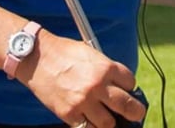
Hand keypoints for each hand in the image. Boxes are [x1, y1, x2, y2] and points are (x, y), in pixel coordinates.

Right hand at [21, 32, 145, 127]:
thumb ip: (105, 69)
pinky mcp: (69, 114)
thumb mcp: (90, 53)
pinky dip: (91, 126)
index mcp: (105, 67)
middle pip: (127, 106)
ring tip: (109, 118)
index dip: (130, 87)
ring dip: (110, 122)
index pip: (130, 83)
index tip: (127, 90)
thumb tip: (119, 85)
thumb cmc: (64, 53)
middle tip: (136, 113)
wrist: (38, 58)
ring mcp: (83, 101)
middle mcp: (97, 85)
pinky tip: (91, 121)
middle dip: (136, 112)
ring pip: (108, 123)